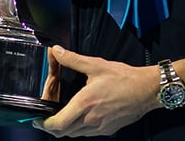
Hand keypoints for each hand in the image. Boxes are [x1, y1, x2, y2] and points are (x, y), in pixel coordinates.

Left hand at [33, 46, 157, 137]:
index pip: (57, 123)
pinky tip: (81, 117)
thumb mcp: (96, 65)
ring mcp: (100, 127)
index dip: (44, 124)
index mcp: (85, 103)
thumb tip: (56, 52)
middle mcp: (90, 119)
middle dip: (51, 127)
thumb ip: (73, 59)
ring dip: (65, 129)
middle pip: (62, 133)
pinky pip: (88, 134)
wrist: (147, 90)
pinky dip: (79, 129)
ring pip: (75, 135)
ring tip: (61, 117)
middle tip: (45, 119)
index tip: (38, 119)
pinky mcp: (108, 130)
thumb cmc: (124, 78)